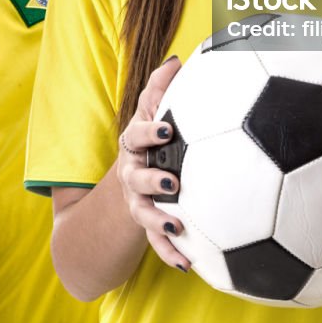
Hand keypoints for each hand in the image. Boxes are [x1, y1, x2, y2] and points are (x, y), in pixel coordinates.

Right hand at [115, 56, 191, 270]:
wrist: (132, 175)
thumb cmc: (152, 138)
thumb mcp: (151, 112)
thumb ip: (160, 88)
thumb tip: (177, 59)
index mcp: (135, 143)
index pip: (137, 134)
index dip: (150, 132)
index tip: (168, 129)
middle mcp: (133, 172)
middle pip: (136, 177)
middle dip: (151, 180)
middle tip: (172, 183)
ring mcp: (138, 201)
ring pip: (144, 212)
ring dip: (159, 221)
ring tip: (177, 226)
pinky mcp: (148, 225)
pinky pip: (156, 243)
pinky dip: (170, 253)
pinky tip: (188, 264)